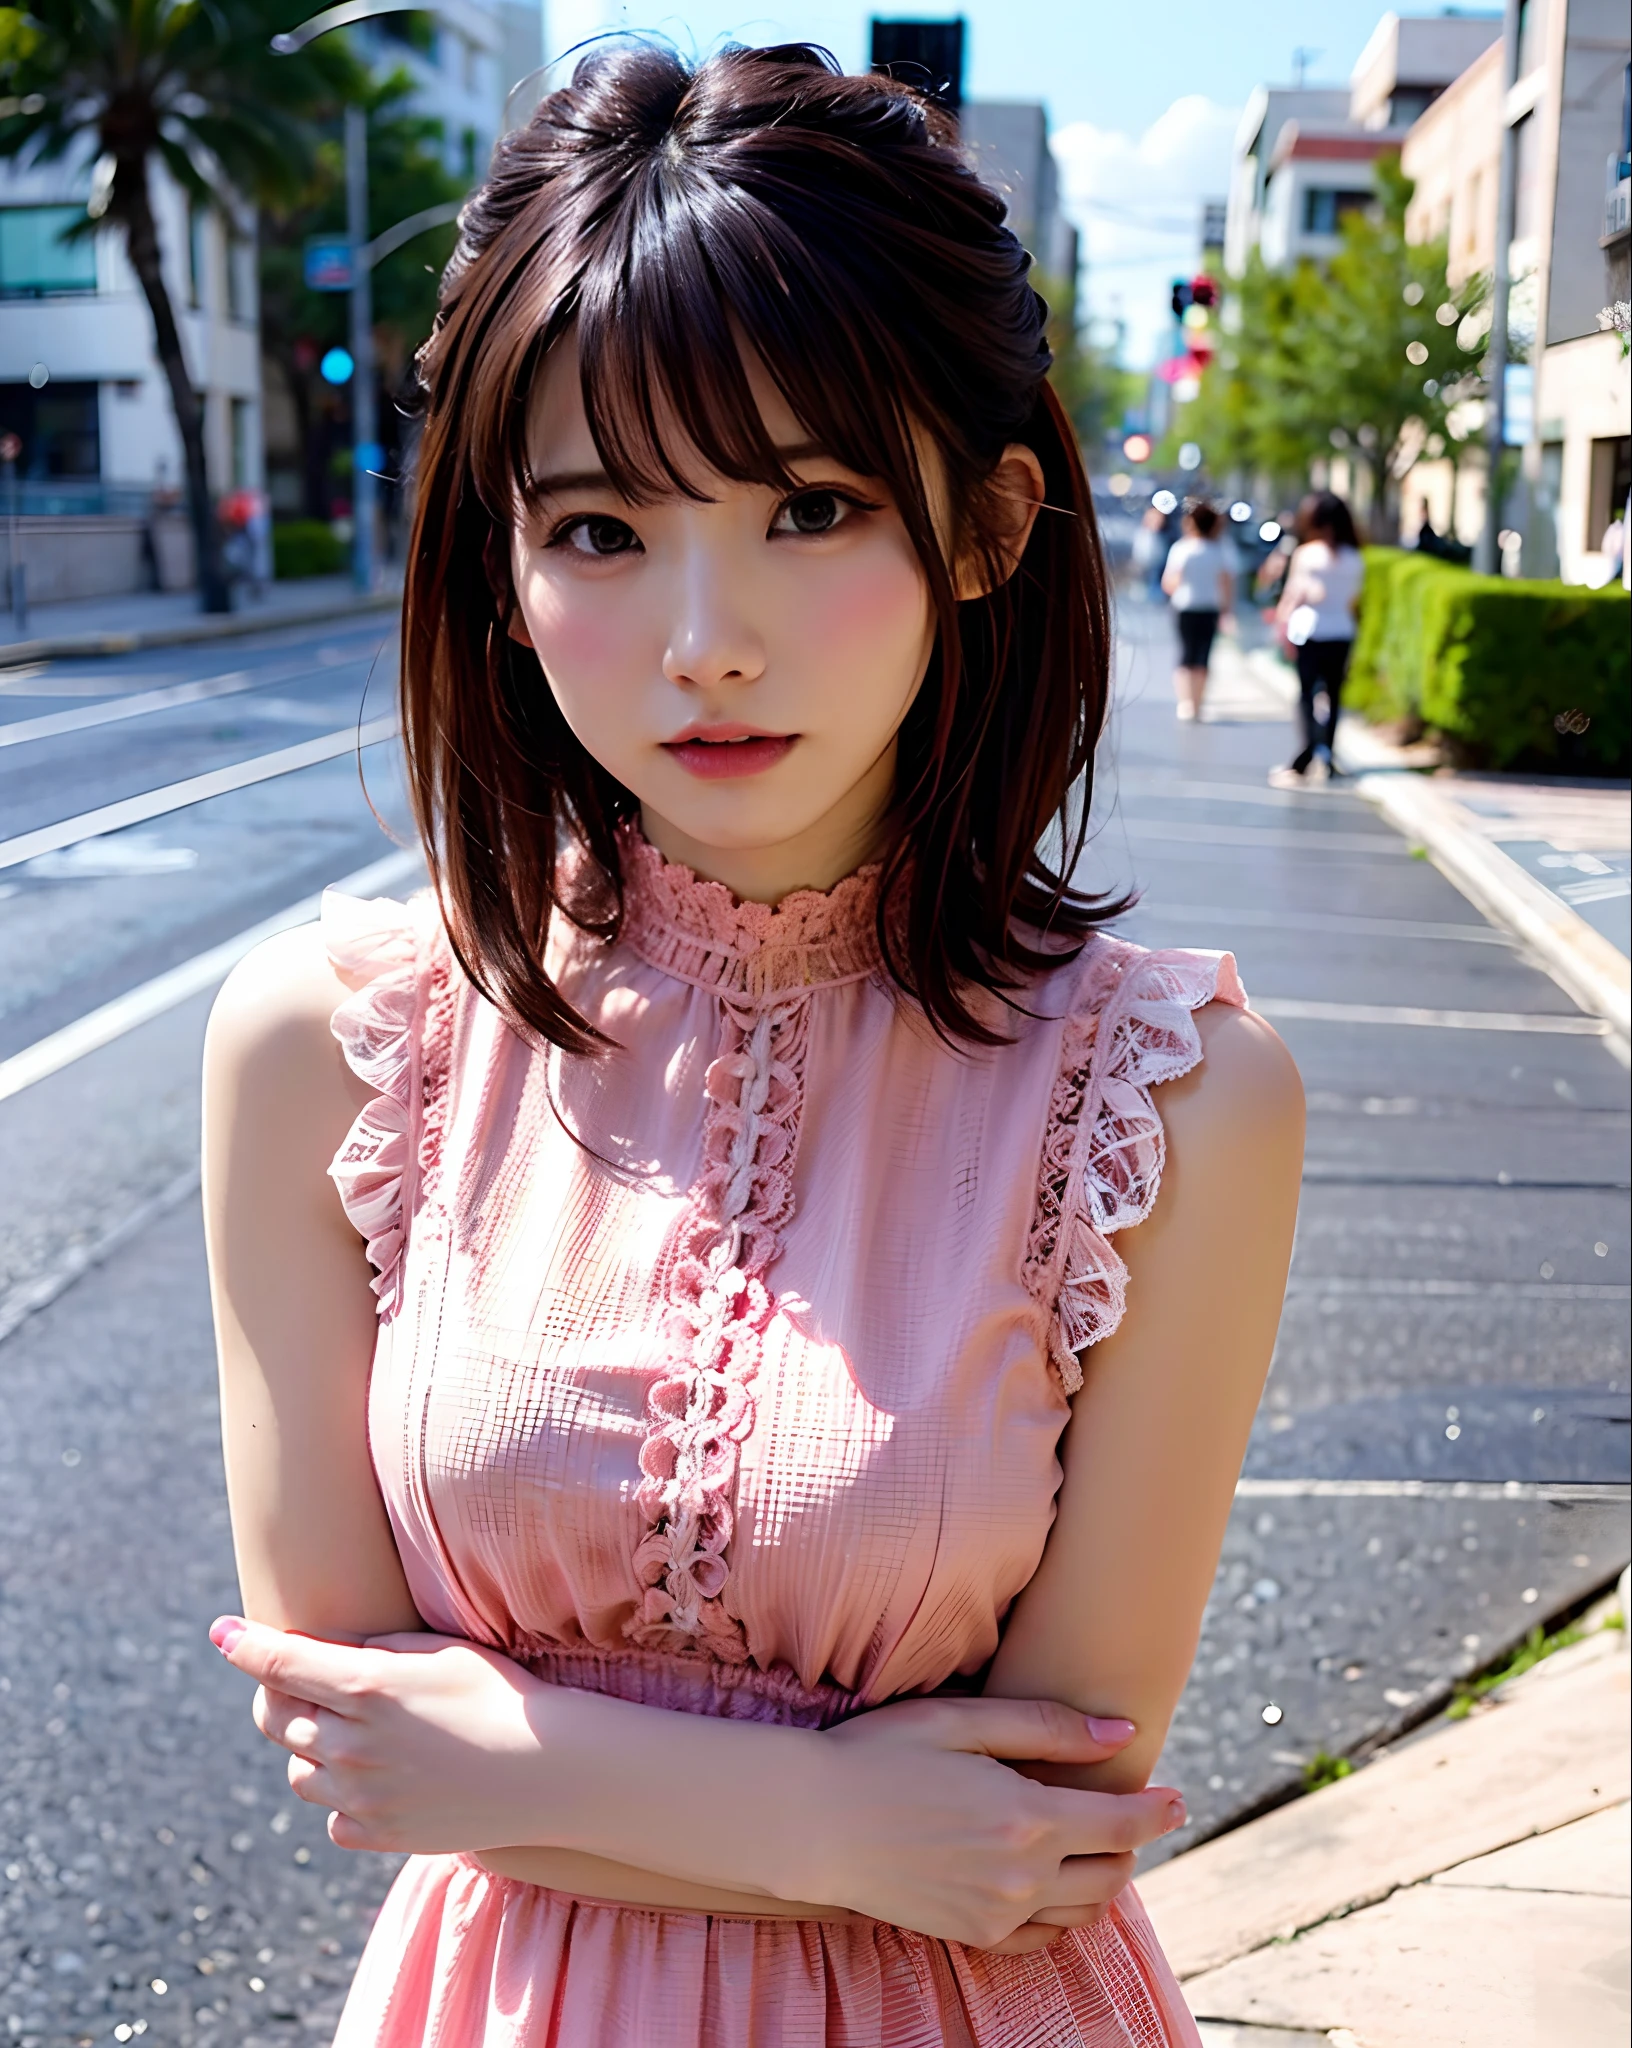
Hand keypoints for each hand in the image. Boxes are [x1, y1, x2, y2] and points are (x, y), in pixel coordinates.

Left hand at [211, 1616, 545, 1853]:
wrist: (546, 1771)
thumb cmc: (501, 1694)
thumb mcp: (442, 1651)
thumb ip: (380, 1652)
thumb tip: (341, 1660)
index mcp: (366, 1686)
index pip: (280, 1663)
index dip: (244, 1645)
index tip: (221, 1632)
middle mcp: (352, 1742)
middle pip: (276, 1720)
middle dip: (276, 1697)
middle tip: (299, 1686)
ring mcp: (361, 1795)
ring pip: (299, 1773)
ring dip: (314, 1751)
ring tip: (358, 1737)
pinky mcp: (376, 1834)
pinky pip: (334, 1816)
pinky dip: (345, 1797)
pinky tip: (382, 1780)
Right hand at [804, 1697, 1184, 1951]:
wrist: (812, 1823)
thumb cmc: (882, 1754)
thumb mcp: (962, 1720)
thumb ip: (1047, 1727)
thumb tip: (1123, 1735)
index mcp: (1025, 1816)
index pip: (1124, 1822)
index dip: (1160, 1810)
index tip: (1178, 1797)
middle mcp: (1021, 1876)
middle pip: (1113, 1872)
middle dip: (1131, 1842)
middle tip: (1125, 1812)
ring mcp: (997, 1914)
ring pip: (1086, 1909)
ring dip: (1102, 1878)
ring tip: (1090, 1843)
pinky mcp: (972, 1936)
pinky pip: (1045, 1940)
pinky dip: (1065, 1915)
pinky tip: (1051, 1884)